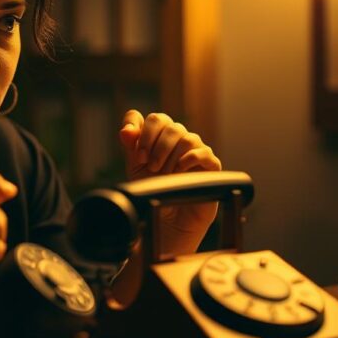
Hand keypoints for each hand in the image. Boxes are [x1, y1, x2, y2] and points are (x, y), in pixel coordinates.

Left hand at [118, 110, 221, 249]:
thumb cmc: (155, 190)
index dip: (142, 130)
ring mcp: (196, 150)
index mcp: (160, 136)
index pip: (153, 119)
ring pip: (185, 137)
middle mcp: (179, 139)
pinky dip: (188, 160)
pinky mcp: (210, 165)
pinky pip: (203, 152)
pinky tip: (179, 172)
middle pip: (168, 123)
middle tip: (150, 167)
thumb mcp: (137, 168)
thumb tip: (126, 130)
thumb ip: (131, 147)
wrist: (170, 219)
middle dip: (155, 146)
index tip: (138, 155)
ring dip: (170, 156)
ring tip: (164, 174)